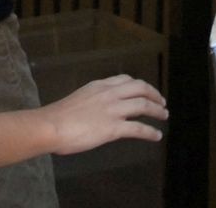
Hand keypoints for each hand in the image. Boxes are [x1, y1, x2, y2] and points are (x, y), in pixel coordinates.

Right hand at [42, 75, 168, 154]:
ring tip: (164, 116)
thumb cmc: (57, 116)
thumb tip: (98, 109)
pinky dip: (151, 132)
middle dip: (154, 94)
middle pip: (140, 88)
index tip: (145, 90)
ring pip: (143, 105)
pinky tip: (157, 136)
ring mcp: (113, 110)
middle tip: (162, 102)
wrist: (50, 126)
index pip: (126, 80)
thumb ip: (92, 100)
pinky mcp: (113, 128)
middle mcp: (110, 94)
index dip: (139, 85)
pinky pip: (138, 128)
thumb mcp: (78, 98)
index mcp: (100, 86)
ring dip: (157, 110)